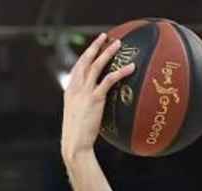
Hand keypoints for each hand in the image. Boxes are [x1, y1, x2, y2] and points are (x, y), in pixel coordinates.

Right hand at [59, 33, 135, 161]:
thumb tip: (98, 106)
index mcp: (70, 90)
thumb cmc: (78, 135)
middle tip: (104, 36)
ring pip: (96, 65)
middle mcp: (75, 87)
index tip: (93, 46)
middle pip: (85, 60)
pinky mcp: (94, 99)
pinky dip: (120, 72)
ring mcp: (84, 92)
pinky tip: (131, 67)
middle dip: (95, 46)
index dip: (86, 55)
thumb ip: (86, 107)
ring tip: (118, 44)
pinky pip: (109, 80)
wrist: (74, 144)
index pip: (77, 67)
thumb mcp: (79, 117)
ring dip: (108, 52)